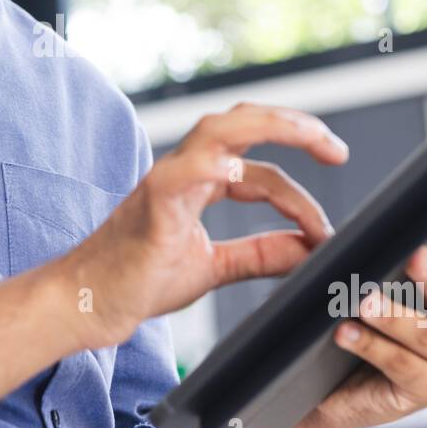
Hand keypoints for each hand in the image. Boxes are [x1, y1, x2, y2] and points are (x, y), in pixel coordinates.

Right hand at [68, 102, 348, 345]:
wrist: (90, 303)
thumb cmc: (140, 279)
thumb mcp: (216, 266)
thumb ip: (262, 254)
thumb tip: (310, 248)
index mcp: (199, 181)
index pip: (261, 171)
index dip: (300, 198)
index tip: (326, 232)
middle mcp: (184, 170)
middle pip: (243, 124)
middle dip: (294, 125)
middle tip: (336, 147)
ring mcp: (166, 181)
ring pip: (218, 130)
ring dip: (267, 126)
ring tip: (307, 134)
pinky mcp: (151, 204)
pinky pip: (182, 173)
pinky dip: (211, 164)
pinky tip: (238, 168)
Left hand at [309, 218, 426, 427]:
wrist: (335, 382)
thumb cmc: (358, 317)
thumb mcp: (373, 280)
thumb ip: (383, 256)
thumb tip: (371, 233)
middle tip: (413, 257)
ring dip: (393, 317)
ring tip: (363, 303)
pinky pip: (403, 365)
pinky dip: (371, 347)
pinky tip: (345, 333)